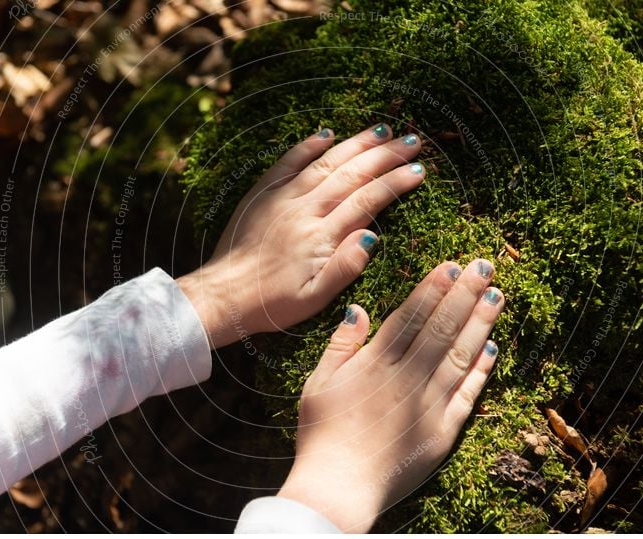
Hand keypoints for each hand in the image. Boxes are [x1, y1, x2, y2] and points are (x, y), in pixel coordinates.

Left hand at [177, 124, 423, 348]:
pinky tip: (327, 133)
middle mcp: (305, 210)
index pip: (368, 200)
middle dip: (386, 155)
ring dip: (356, 143)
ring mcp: (282, 198)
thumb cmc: (272, 304)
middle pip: (353, 174)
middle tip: (412, 140)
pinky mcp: (262, 194)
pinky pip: (288, 162)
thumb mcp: (315, 299)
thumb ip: (345, 267)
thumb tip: (372, 236)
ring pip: (326, 162)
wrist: (223, 296)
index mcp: (322, 236)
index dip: (396, 183)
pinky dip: (308, 145)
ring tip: (382, 130)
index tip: (418, 171)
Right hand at [277, 259, 503, 531]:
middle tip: (485, 267)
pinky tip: (492, 347)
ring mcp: (429, 404)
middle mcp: (408, 378)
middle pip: (443, 328)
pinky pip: (468, 394)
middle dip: (465, 294)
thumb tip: (359, 308)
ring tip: (496, 297)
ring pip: (462, 355)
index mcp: (377, 363)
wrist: (339, 487)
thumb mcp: (318, 382)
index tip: (452, 266)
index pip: (413, 316)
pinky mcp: (443, 431)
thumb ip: (342, 344)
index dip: (434, 288)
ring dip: (480, 323)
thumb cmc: (322, 434)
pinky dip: (482, 369)